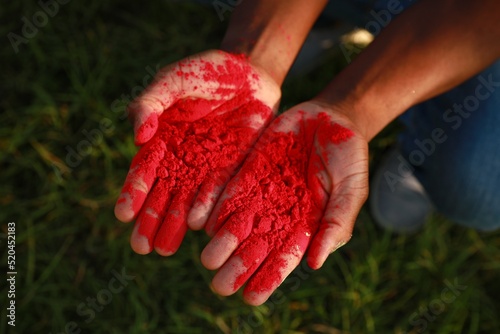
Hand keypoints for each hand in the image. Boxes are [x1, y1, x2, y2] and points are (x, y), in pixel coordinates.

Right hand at [114, 50, 279, 255]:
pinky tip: (200, 227)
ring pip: (186, 201)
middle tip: (142, 247)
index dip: (133, 193)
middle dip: (151, 221)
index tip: (123, 214)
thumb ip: (150, 103)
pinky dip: (209, 208)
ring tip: (164, 249)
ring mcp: (206, 167)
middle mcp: (181, 161)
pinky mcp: (232, 169)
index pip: (143, 172)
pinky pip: (219, 191)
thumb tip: (137, 136)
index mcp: (161, 142)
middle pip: (162, 195)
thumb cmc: (204, 72)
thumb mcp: (172, 80)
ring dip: (175, 225)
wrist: (248, 72)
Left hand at [200, 102, 368, 304]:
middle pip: (254, 247)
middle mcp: (278, 214)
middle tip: (219, 286)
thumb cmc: (349, 156)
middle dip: (237, 268)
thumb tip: (316, 263)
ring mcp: (261, 193)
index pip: (283, 259)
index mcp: (304, 224)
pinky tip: (199, 222)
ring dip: (220, 243)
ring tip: (207, 259)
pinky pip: (227, 191)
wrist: (330, 117)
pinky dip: (213, 207)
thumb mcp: (352, 189)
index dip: (268, 279)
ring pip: (235, 224)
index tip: (251, 298)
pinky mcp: (247, 171)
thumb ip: (337, 223)